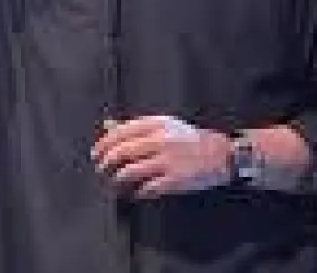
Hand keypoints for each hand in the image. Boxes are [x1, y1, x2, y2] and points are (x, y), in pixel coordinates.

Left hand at [91, 115, 230, 199]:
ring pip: (130, 172)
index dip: (104, 144)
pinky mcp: (174, 180)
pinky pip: (146, 188)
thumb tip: (108, 127)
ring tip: (114, 182)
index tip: (96, 153)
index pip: (120, 132)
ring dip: (117, 179)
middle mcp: (160, 140)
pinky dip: (136, 192)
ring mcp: (167, 161)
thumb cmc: (188, 139)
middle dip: (106, 163)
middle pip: (122, 152)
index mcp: (156, 124)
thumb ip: (138, 127)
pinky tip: (134, 193)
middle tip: (101, 169)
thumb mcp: (165, 125)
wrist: (220, 153)